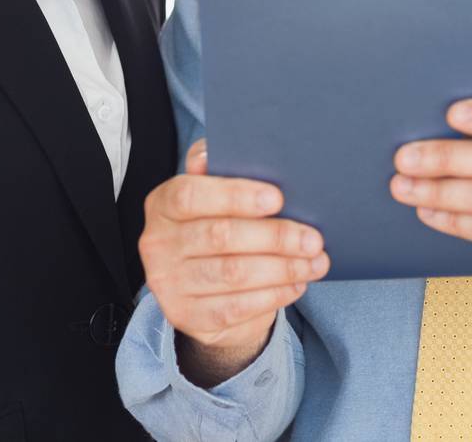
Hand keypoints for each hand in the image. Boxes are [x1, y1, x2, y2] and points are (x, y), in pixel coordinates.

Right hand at [140, 139, 328, 358]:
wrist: (204, 292)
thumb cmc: (217, 228)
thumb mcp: (213, 196)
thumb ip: (219, 171)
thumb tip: (216, 154)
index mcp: (161, 204)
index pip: (190, 195)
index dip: (235, 195)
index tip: (277, 198)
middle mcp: (156, 244)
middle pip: (220, 236)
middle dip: (275, 236)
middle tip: (313, 238)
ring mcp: (168, 284)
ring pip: (233, 274)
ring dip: (283, 268)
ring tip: (315, 261)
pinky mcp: (187, 317)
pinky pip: (237, 307)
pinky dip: (274, 294)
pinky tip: (297, 283)